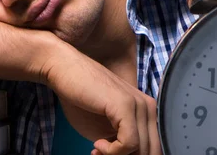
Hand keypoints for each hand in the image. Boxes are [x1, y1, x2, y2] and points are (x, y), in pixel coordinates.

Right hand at [39, 41, 160, 154]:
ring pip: (142, 149)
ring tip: (97, 150)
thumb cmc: (80, 98)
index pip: (152, 147)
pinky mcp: (125, 104)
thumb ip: (120, 144)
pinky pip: (130, 142)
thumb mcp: (105, 129)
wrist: (64, 70)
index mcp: (146, 112)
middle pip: (151, 150)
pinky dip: (112, 151)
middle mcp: (148, 107)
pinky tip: (97, 144)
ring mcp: (138, 104)